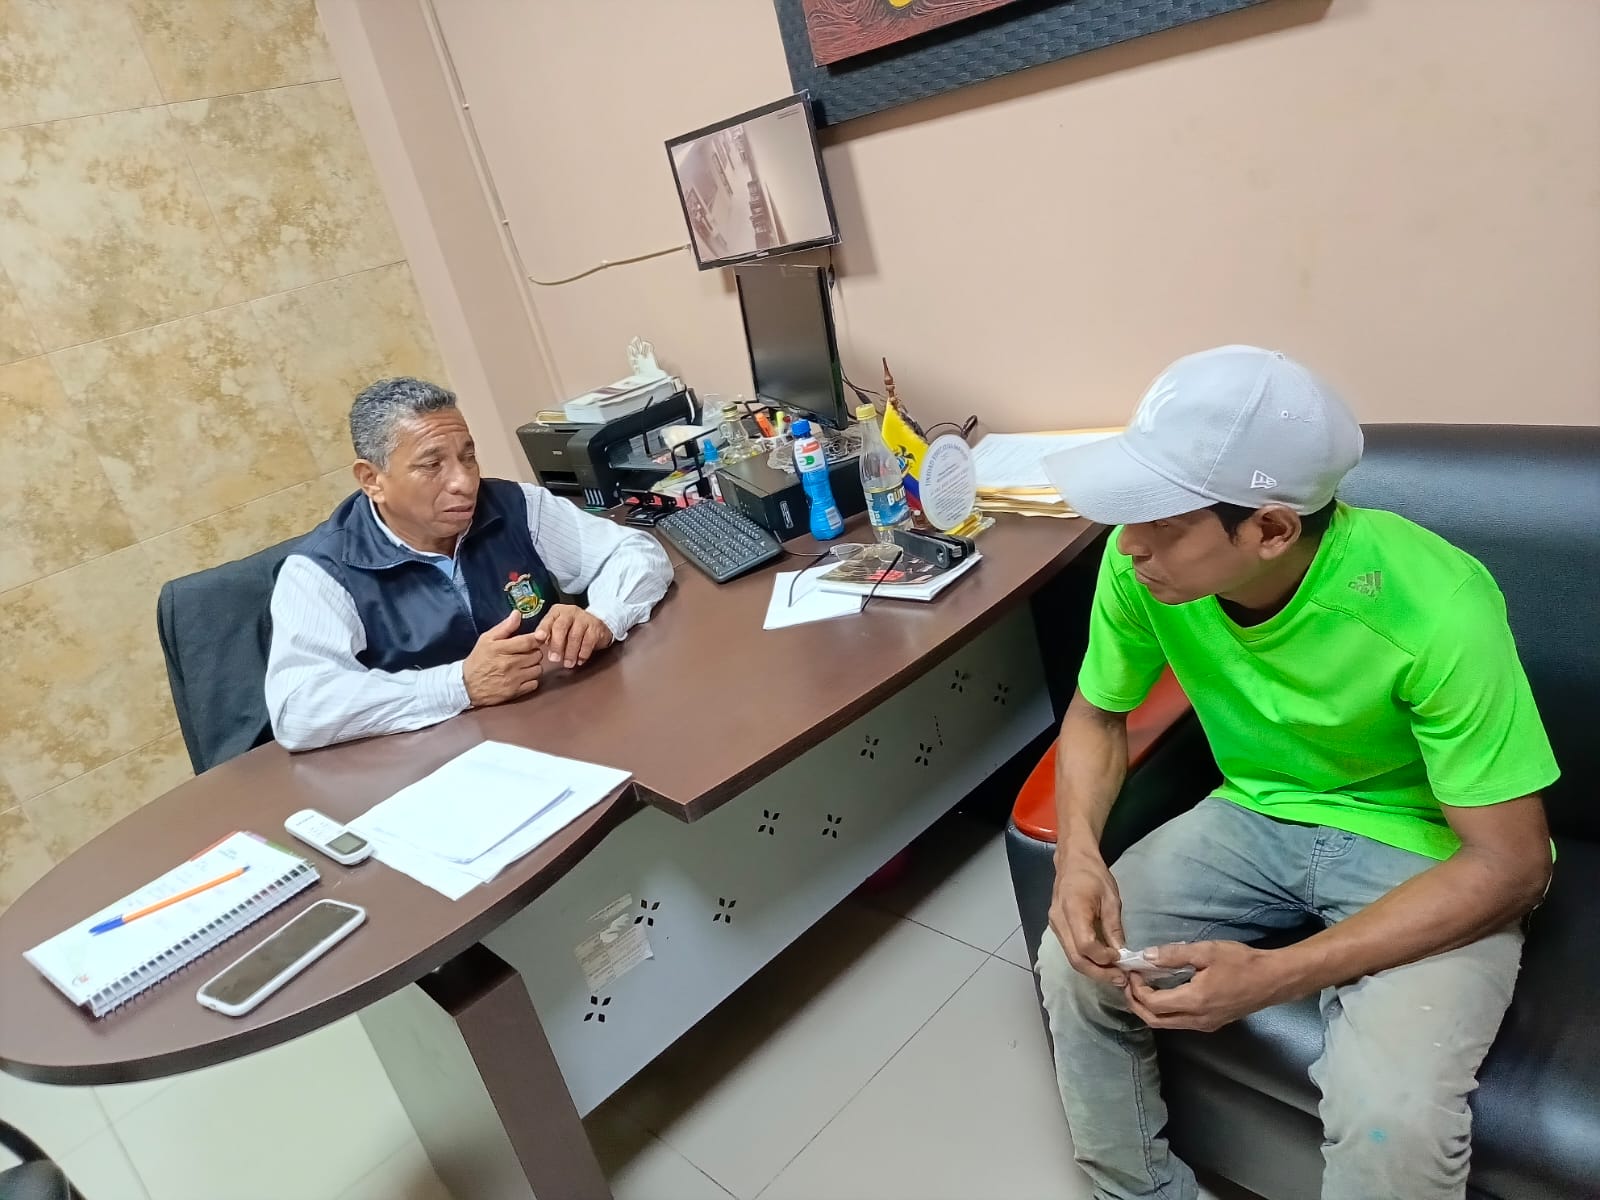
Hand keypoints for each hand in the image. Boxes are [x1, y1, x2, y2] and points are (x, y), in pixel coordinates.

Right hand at [463, 610, 544, 705]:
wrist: (467, 686)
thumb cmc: (478, 659)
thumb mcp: (486, 639)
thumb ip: (504, 627)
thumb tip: (517, 614)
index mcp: (501, 649)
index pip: (529, 641)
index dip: (537, 638)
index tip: (538, 638)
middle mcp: (509, 664)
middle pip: (537, 655)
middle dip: (534, 652)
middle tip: (526, 653)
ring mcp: (513, 679)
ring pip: (538, 669)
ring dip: (533, 666)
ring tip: (524, 664)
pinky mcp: (515, 692)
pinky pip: (534, 683)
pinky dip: (531, 680)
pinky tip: (523, 676)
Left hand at [532, 604, 614, 669]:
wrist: (596, 625)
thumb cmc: (571, 629)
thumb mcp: (557, 628)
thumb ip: (547, 635)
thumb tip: (536, 646)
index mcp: (557, 612)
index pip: (549, 619)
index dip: (543, 629)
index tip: (539, 638)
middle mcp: (571, 612)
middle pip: (561, 627)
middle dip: (557, 645)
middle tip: (554, 659)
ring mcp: (585, 618)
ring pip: (575, 636)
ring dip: (570, 653)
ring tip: (568, 664)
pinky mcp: (596, 627)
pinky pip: (588, 642)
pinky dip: (583, 653)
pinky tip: (579, 660)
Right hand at [1049, 847, 1127, 985]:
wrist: (1072, 860)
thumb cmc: (1093, 874)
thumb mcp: (1111, 898)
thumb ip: (1114, 927)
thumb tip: (1122, 953)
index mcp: (1073, 909)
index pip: (1085, 945)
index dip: (1103, 958)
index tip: (1121, 959)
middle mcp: (1059, 921)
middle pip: (1076, 958)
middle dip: (1099, 973)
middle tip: (1121, 980)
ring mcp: (1055, 926)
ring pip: (1072, 958)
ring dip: (1093, 970)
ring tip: (1114, 975)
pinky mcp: (1057, 928)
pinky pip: (1070, 950)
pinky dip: (1087, 960)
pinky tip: (1102, 963)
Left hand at [1124, 941, 1288, 1031]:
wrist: (1273, 979)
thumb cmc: (1241, 962)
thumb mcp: (1206, 951)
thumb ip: (1173, 955)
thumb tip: (1146, 956)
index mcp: (1194, 1002)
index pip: (1152, 1004)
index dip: (1136, 989)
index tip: (1132, 971)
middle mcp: (1197, 1020)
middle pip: (1154, 1021)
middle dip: (1136, 1003)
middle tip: (1129, 983)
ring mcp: (1205, 1025)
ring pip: (1167, 1024)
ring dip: (1149, 1009)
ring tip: (1141, 986)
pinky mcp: (1212, 1024)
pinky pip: (1180, 1022)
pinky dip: (1164, 1010)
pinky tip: (1163, 992)